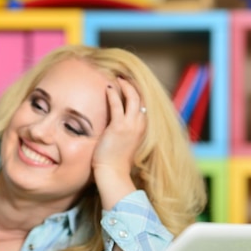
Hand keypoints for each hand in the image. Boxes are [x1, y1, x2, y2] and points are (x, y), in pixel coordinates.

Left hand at [92, 77, 146, 207]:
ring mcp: (131, 125)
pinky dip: (113, 94)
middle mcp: (139, 125)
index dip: (137, 94)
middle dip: (133, 86)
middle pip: (140, 98)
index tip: (129, 86)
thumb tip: (116, 128)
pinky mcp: (119, 127)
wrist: (113, 173)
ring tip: (118, 78)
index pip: (142, 106)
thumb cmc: (115, 162)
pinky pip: (117, 104)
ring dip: (125, 86)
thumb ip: (124, 133)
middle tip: (124, 77)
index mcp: (142, 129)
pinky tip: (108, 88)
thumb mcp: (124, 144)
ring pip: (132, 98)